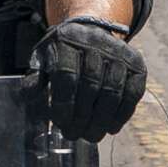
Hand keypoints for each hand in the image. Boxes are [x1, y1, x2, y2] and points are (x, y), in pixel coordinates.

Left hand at [32, 17, 147, 139]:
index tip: (60, 123)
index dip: (63, 103)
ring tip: (91, 136)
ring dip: (101, 120)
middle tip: (74, 135)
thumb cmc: (63, 51)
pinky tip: (111, 128)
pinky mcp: (137, 64)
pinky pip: (132, 94)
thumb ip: (35, 79)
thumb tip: (30, 101)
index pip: (66, 75)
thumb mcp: (44, 58)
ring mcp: (119, 53)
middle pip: (90, 86)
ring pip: (112, 93)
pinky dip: (121, 115)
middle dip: (82, 117)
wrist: (92, 29)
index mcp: (67, 39)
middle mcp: (95, 42)